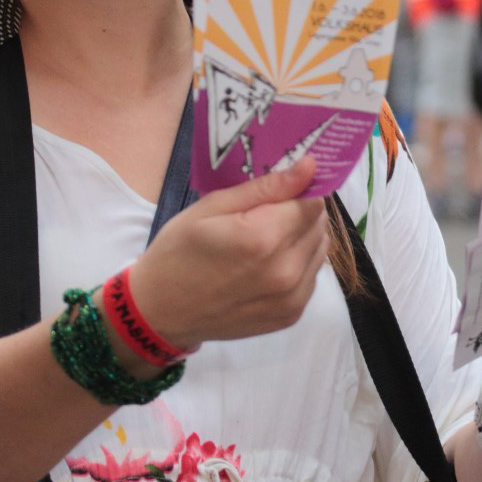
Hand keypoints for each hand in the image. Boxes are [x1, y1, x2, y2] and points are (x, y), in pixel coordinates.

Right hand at [130, 157, 327, 349]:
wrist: (160, 312)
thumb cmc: (179, 252)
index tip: (281, 189)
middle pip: (319, 226)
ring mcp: (291, 298)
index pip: (312, 201)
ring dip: (303, 238)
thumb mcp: (211, 208)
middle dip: (301, 213)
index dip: (300, 191)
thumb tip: (309, 166)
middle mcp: (285, 271)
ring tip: (268, 239)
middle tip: (269, 213)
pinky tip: (270, 264)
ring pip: (320, 251)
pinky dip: (299, 264)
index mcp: (264, 238)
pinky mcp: (292, 315)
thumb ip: (265, 187)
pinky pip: (312, 276)